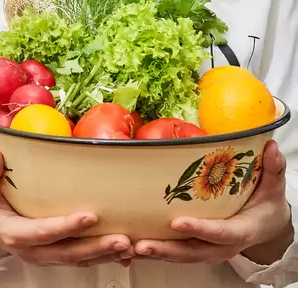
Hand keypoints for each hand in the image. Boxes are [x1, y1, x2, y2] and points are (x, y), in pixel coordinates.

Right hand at [0, 151, 134, 265]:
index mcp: (14, 234)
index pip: (42, 232)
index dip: (66, 226)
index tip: (89, 216)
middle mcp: (32, 250)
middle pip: (68, 253)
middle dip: (96, 247)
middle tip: (122, 239)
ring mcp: (45, 254)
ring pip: (78, 259)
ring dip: (105, 254)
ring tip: (130, 245)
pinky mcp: (55, 253)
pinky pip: (81, 259)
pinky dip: (103, 256)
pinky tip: (124, 251)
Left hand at [135, 140, 293, 264]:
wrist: (267, 226)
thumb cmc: (265, 206)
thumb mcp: (273, 187)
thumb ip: (272, 169)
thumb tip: (271, 148)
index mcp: (241, 230)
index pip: (220, 232)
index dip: (199, 229)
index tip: (177, 222)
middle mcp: (221, 245)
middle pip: (192, 252)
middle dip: (167, 249)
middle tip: (143, 244)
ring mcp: (206, 249)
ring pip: (179, 256)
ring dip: (155, 252)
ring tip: (132, 247)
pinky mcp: (194, 248)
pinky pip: (172, 253)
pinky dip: (153, 252)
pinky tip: (132, 248)